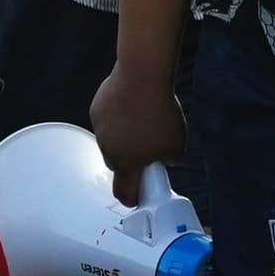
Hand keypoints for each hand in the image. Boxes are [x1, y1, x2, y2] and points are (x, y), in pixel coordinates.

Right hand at [88, 62, 188, 205]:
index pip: (124, 193)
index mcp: (126, 164)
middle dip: (131, 161)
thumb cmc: (159, 112)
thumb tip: (165, 158)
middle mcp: (108, 150)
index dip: (132, 198)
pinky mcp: (96, 109)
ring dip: (124, 136)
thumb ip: (170, 159)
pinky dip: (118, 116)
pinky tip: (133, 104)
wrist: (141, 77)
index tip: (137, 197)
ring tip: (144, 118)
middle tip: (148, 148)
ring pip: (111, 140)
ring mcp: (100, 128)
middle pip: (118, 164)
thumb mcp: (177, 145)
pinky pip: (107, 119)